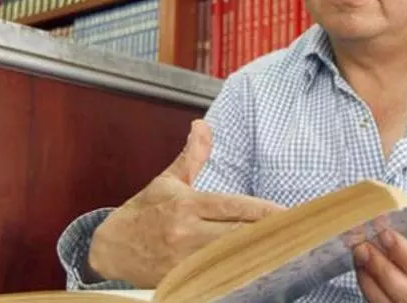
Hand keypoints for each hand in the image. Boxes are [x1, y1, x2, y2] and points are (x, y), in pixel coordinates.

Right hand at [88, 119, 284, 287]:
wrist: (109, 250)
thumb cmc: (142, 213)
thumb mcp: (167, 182)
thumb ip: (192, 156)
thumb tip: (202, 125)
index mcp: (187, 205)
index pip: (234, 207)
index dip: (265, 211)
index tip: (288, 213)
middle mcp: (186, 233)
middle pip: (238, 234)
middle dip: (268, 233)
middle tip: (297, 233)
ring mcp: (184, 261)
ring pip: (230, 258)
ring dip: (257, 254)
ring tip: (284, 251)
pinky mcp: (181, 281)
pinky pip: (216, 277)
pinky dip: (236, 273)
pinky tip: (256, 271)